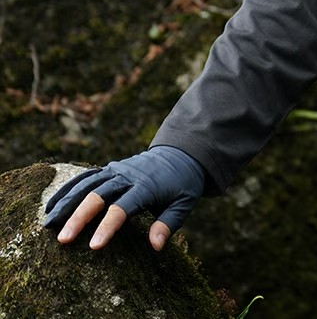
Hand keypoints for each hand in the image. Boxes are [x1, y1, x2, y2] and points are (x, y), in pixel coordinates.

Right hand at [43, 145, 205, 250]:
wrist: (181, 154)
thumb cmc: (183, 184)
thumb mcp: (184, 203)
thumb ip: (169, 223)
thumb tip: (156, 246)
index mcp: (146, 187)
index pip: (123, 208)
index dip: (108, 227)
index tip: (93, 246)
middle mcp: (127, 176)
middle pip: (97, 196)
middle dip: (78, 218)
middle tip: (62, 240)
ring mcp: (116, 170)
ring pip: (86, 185)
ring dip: (65, 203)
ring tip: (48, 225)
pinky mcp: (109, 169)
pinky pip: (84, 177)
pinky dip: (66, 189)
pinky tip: (50, 205)